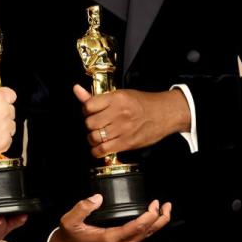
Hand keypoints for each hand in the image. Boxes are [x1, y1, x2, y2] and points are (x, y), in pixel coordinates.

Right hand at [0, 84, 16, 157]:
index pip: (11, 95)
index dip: (4, 97)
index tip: (0, 101)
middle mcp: (4, 112)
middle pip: (11, 110)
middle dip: (2, 112)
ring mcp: (5, 128)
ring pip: (11, 126)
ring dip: (3, 126)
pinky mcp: (3, 142)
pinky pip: (8, 140)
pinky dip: (1, 139)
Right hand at [49, 194, 171, 241]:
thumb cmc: (69, 237)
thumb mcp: (69, 221)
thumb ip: (82, 208)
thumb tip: (98, 198)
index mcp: (109, 240)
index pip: (137, 228)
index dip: (150, 216)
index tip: (155, 205)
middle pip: (146, 234)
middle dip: (159, 219)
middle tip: (166, 206)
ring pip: (143, 239)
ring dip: (154, 225)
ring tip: (161, 212)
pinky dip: (144, 232)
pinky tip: (146, 222)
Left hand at [74, 85, 189, 158]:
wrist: (165, 113)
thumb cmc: (143, 103)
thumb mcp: (120, 94)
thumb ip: (96, 97)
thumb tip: (76, 90)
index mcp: (116, 99)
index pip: (88, 106)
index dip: (86, 110)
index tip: (90, 112)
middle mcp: (119, 113)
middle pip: (90, 123)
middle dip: (89, 125)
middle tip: (95, 124)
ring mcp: (123, 129)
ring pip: (94, 137)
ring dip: (92, 138)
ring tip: (97, 136)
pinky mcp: (127, 143)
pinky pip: (103, 150)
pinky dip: (97, 151)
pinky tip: (99, 148)